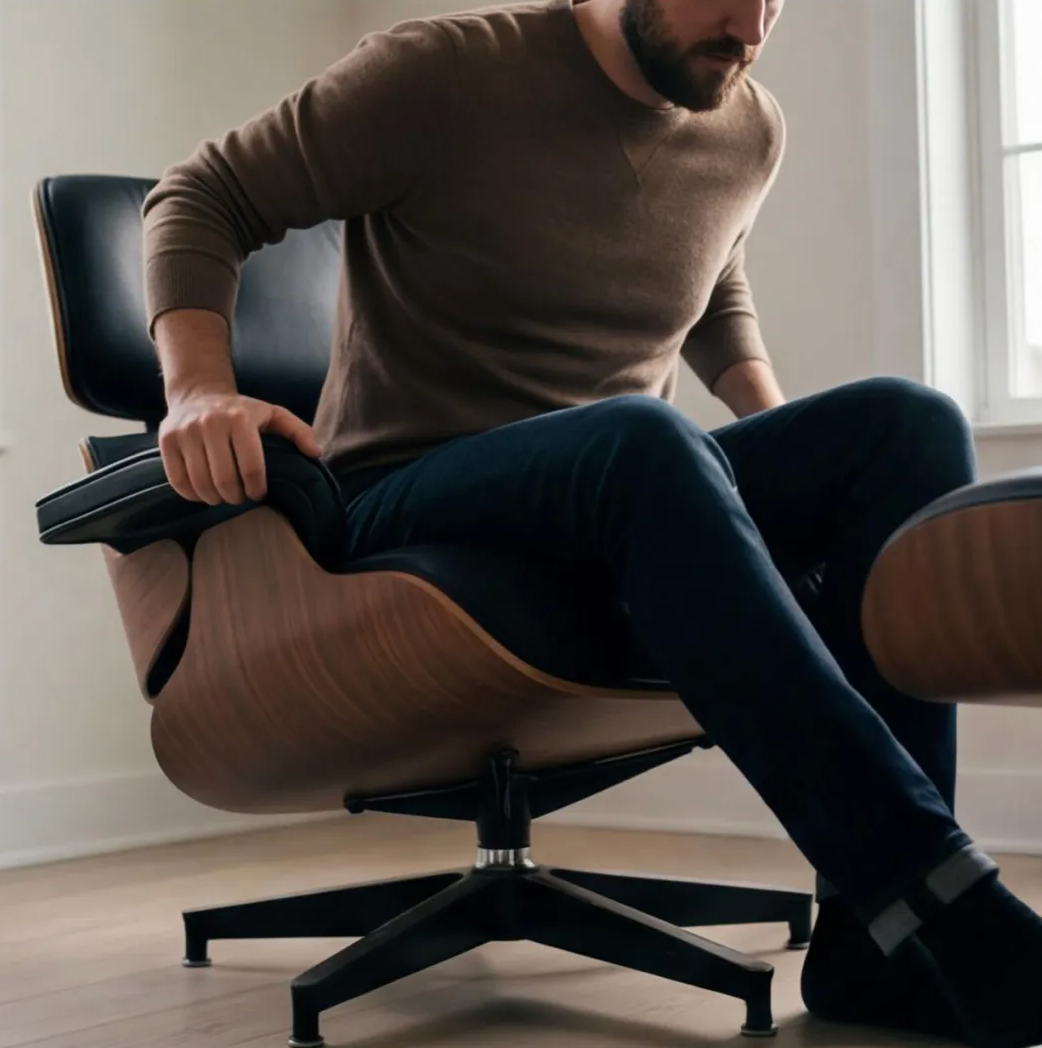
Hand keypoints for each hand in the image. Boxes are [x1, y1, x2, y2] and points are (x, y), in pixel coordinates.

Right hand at [158, 391, 322, 504]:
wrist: (198, 393)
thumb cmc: (242, 411)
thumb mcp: (273, 414)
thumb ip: (298, 431)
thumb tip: (316, 453)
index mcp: (239, 419)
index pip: (251, 468)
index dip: (256, 489)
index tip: (258, 494)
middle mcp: (210, 423)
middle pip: (224, 479)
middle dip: (235, 497)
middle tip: (240, 498)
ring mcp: (185, 431)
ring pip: (200, 482)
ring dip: (214, 498)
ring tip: (223, 497)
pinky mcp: (166, 440)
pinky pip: (178, 480)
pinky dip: (191, 494)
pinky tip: (203, 493)